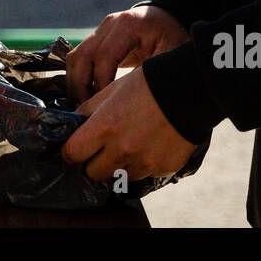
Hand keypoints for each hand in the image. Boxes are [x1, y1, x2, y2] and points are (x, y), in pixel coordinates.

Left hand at [61, 67, 196, 182]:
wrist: (190, 90)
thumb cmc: (147, 85)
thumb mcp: (112, 90)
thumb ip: (89, 110)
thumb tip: (72, 124)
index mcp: (105, 127)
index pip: (72, 154)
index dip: (71, 151)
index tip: (76, 147)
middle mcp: (122, 150)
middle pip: (93, 173)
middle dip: (93, 162)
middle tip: (102, 149)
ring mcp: (143, 162)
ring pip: (119, 176)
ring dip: (120, 165)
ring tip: (132, 143)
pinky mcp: (162, 169)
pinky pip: (144, 174)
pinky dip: (143, 164)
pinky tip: (151, 144)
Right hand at [67, 5, 188, 103]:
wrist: (167, 21)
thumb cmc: (173, 39)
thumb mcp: (171, 55)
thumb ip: (152, 74)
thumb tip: (131, 102)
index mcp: (128, 25)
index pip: (103, 57)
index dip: (101, 85)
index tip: (105, 109)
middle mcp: (109, 24)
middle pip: (81, 56)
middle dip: (81, 88)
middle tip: (87, 113)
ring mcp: (99, 30)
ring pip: (74, 58)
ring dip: (75, 84)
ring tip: (85, 109)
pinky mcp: (95, 38)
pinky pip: (78, 59)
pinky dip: (78, 79)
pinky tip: (87, 98)